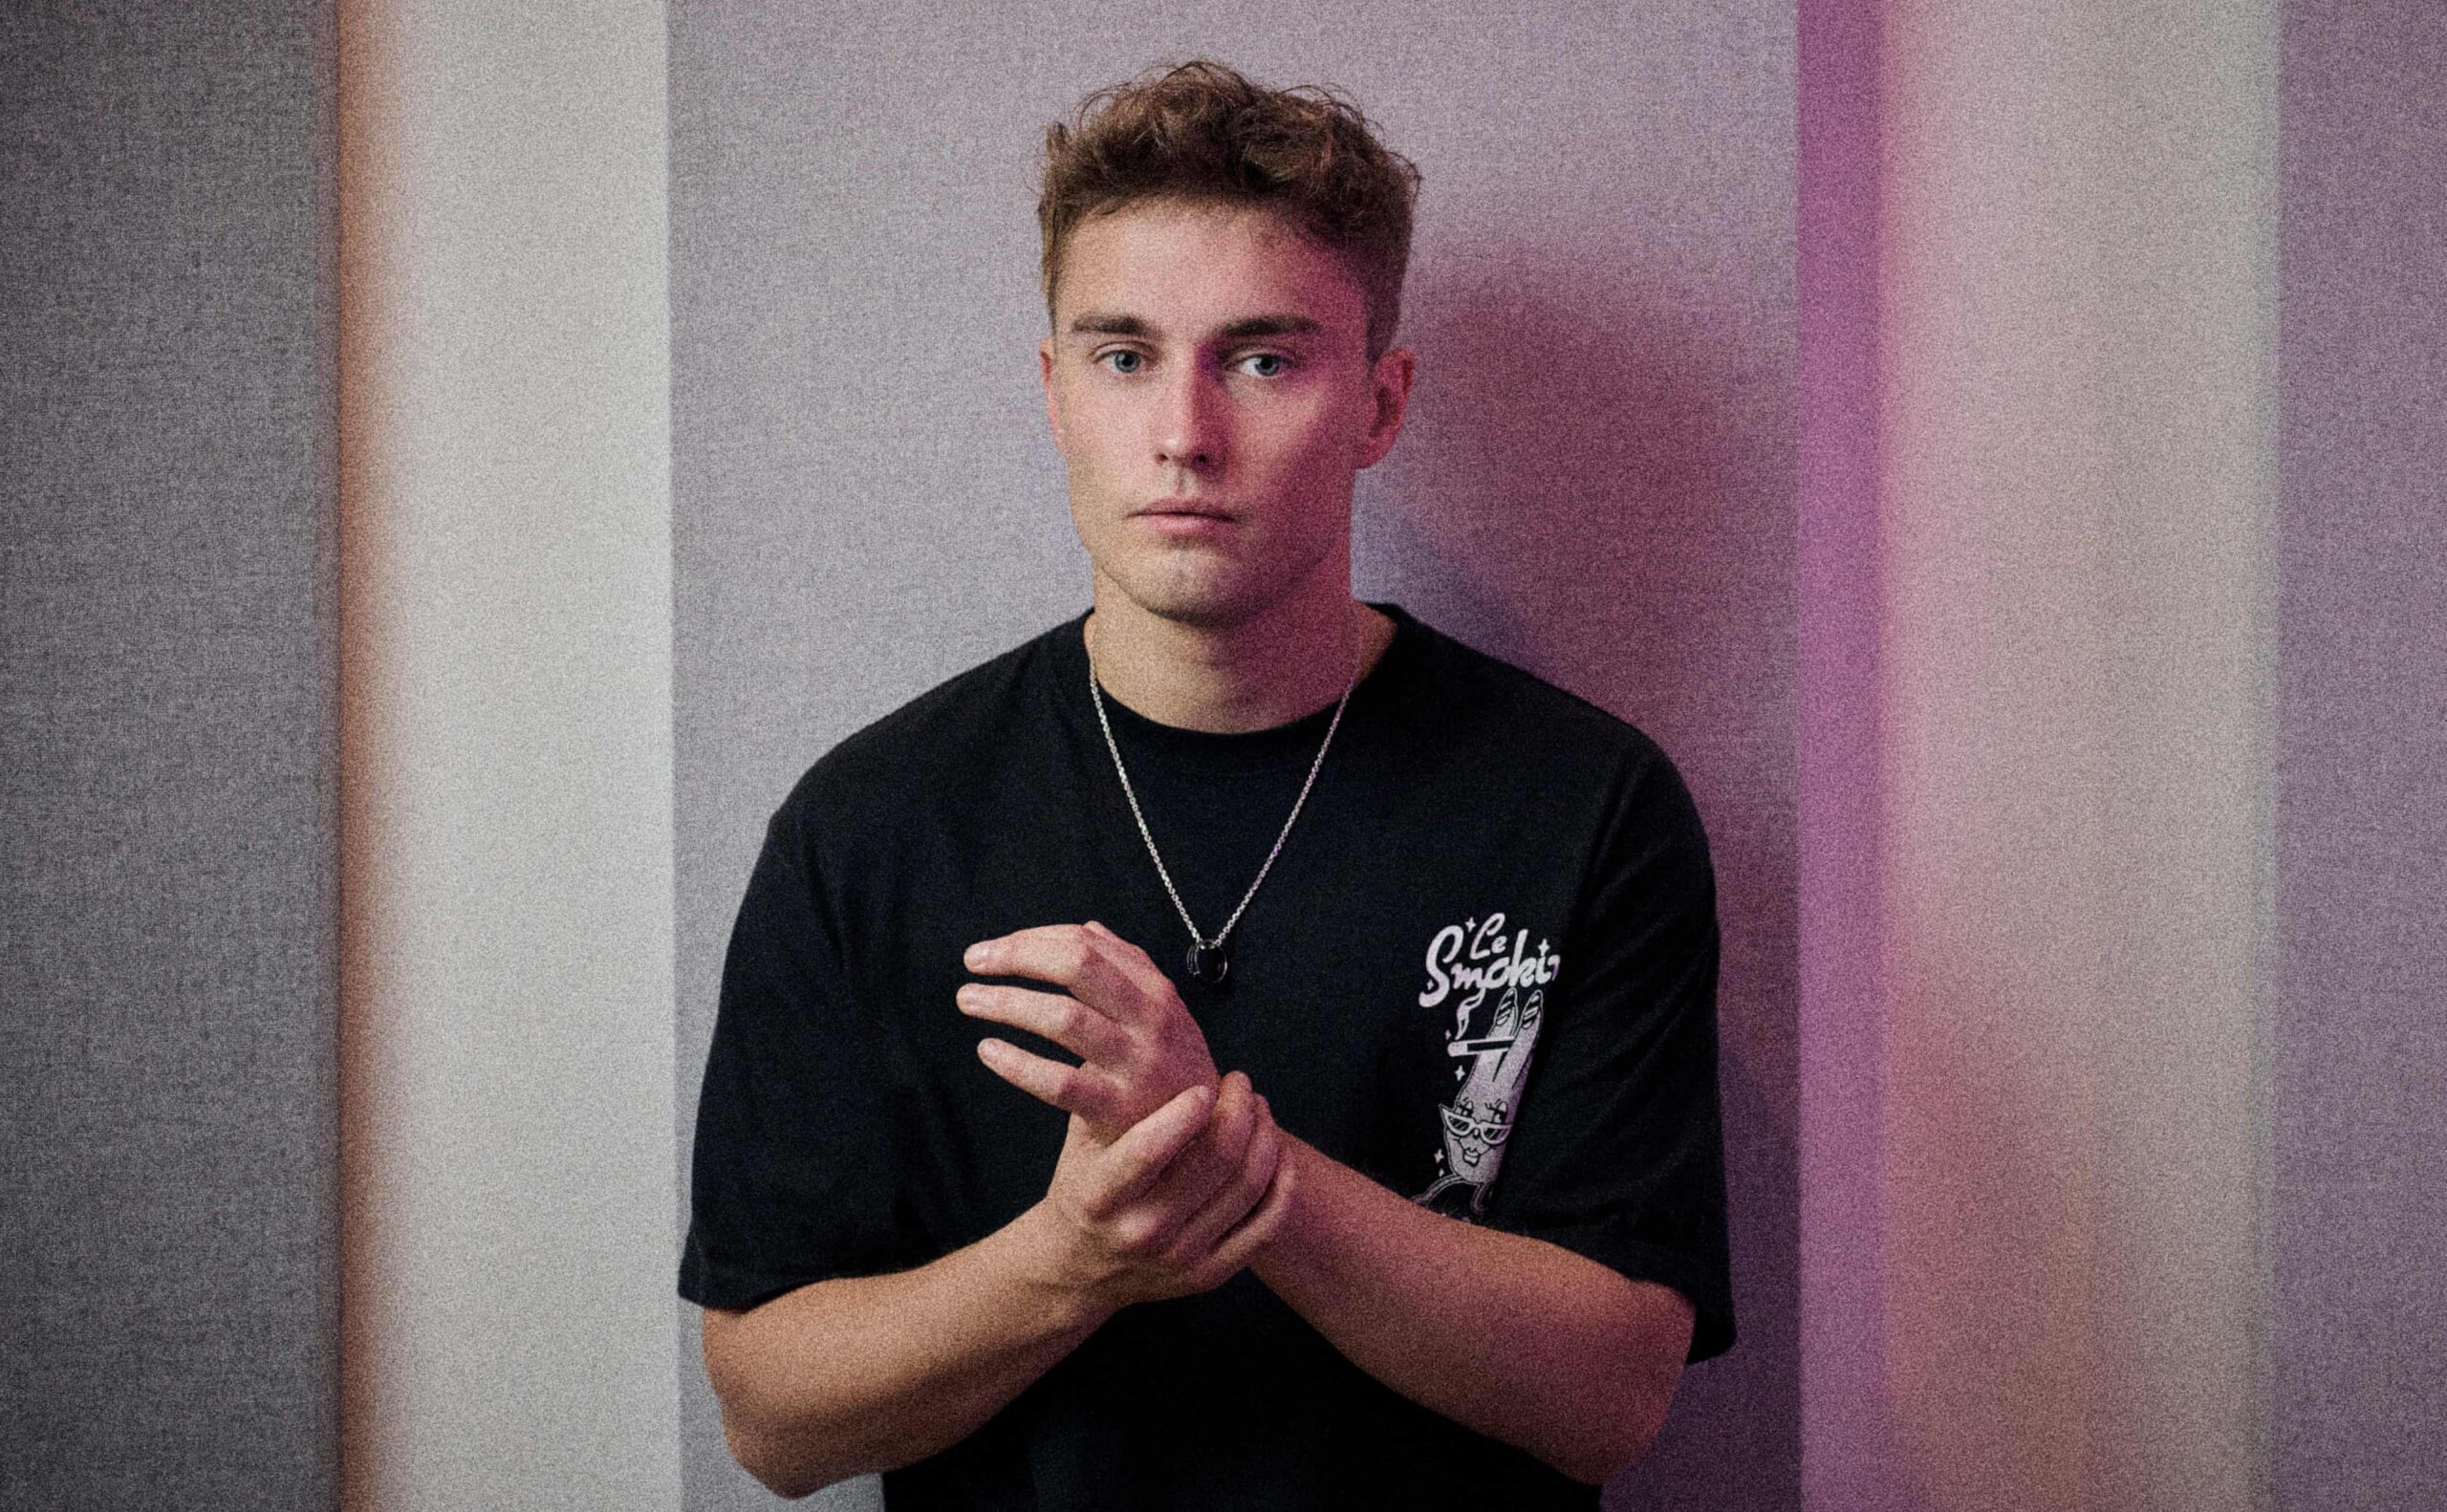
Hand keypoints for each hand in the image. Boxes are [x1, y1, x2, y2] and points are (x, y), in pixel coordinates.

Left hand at [959, 921, 1217, 1141]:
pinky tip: (988, 1051)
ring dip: (1008, 1003)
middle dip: (1018, 957)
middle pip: (1078, 966)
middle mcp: (1151, 1020)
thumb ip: (1128, 970)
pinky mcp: (1120, 1110)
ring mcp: (1137, 1065)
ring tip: (969, 1000)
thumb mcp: (1162, 1015)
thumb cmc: (1168, 1071)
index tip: (991, 950)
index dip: (1031, 939)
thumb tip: (1089, 928)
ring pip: (1064, 1019)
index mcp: (1156, 990)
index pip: (1086, 943)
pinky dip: (1017, 1063)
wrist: (1201, 1145)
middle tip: (973, 962)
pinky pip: (1059, 1083)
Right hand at [1019, 1072, 1295, 1312]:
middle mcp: (1141, 1232)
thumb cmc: (1081, 1188)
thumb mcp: (1077, 1142)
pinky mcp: (1208, 1275)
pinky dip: (1282, 1181)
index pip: (1148, 1151)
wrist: (1077, 1268)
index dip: (1185, 1112)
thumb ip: (1103, 1092)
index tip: (1203, 1084)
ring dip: (1264, 1134)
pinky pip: (1266, 1225)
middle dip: (1239, 1109)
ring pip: (1248, 1186)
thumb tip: (1135, 1027)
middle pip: (1215, 1161)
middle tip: (1240, 1082)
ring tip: (1257, 1107)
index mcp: (1099, 1197)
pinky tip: (1276, 1149)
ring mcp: (1179, 1258)